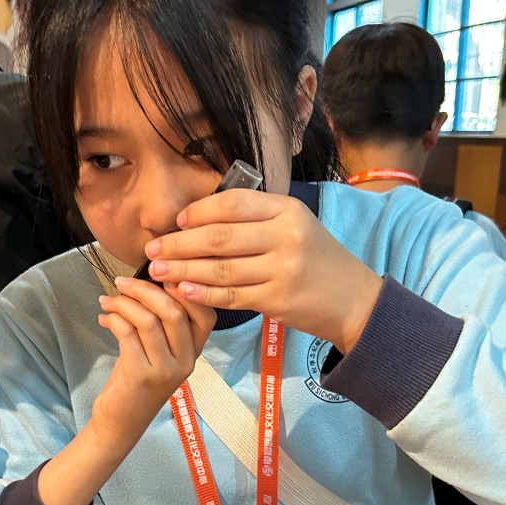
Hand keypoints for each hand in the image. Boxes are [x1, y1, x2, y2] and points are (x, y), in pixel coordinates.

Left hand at [89, 276, 215, 447]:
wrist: (121, 422)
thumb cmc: (137, 379)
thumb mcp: (157, 350)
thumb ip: (160, 321)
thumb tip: (146, 280)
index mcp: (194, 351)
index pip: (206, 313)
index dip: (186, 287)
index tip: (159, 271)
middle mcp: (186, 361)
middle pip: (174, 310)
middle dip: (145, 288)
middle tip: (122, 282)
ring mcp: (166, 370)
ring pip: (149, 320)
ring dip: (124, 303)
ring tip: (108, 300)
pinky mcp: (142, 376)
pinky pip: (128, 334)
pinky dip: (114, 318)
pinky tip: (104, 318)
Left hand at [144, 189, 381, 352]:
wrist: (353, 300)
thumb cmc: (316, 259)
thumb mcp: (295, 225)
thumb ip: (256, 219)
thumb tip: (198, 218)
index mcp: (287, 210)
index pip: (232, 204)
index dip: (198, 212)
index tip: (176, 221)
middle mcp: (285, 236)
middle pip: (219, 237)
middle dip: (179, 243)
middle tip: (152, 249)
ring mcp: (282, 270)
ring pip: (220, 268)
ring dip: (183, 269)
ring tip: (158, 270)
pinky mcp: (277, 300)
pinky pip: (230, 296)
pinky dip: (202, 293)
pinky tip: (182, 289)